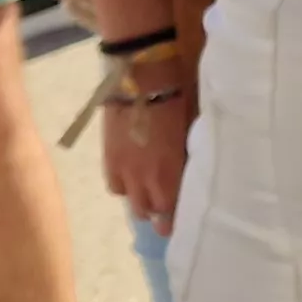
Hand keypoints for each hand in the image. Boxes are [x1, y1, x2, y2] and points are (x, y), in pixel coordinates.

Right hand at [102, 83, 191, 229]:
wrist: (140, 78)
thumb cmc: (176, 97)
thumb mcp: (190, 130)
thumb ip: (188, 155)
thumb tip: (193, 168)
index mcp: (170, 171)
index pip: (172, 208)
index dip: (175, 218)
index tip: (183, 223)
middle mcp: (145, 177)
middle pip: (150, 211)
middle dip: (159, 215)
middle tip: (166, 215)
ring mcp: (124, 170)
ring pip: (131, 203)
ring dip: (141, 202)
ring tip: (149, 197)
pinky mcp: (108, 159)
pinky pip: (115, 186)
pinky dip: (124, 187)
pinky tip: (131, 180)